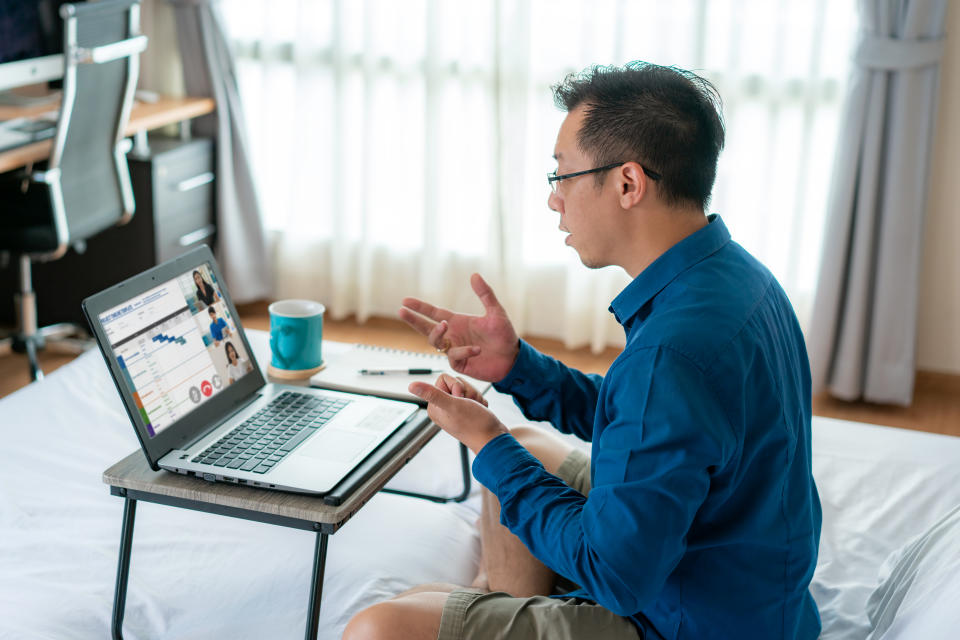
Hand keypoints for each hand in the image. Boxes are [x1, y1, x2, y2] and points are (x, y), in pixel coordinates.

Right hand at [399, 273, 519, 381]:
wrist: (513, 359)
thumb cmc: (504, 335)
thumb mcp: (496, 312)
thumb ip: (485, 294)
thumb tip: (474, 275)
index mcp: (458, 322)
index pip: (434, 313)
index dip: (420, 307)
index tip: (404, 300)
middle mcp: (453, 335)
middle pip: (426, 328)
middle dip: (413, 320)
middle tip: (401, 311)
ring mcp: (454, 350)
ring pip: (435, 342)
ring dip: (438, 333)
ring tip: (445, 325)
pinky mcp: (460, 364)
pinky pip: (454, 356)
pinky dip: (463, 351)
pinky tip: (476, 348)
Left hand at [409, 379, 506, 454]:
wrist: (493, 439)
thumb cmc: (474, 424)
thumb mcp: (452, 405)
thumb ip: (432, 394)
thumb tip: (411, 386)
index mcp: (434, 406)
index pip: (444, 378)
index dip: (456, 385)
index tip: (460, 399)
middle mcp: (443, 407)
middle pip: (456, 381)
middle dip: (467, 391)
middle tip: (469, 405)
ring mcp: (455, 409)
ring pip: (466, 387)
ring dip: (474, 396)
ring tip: (475, 409)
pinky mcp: (466, 409)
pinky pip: (474, 394)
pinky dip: (479, 401)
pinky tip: (478, 411)